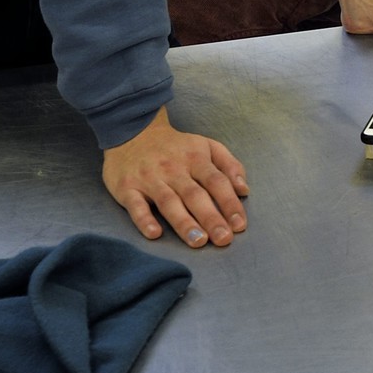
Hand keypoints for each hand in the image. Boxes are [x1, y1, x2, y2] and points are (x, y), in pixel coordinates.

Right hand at [102, 108, 249, 248]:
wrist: (133, 131)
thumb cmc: (176, 147)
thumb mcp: (206, 146)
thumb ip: (229, 165)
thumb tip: (244, 190)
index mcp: (196, 158)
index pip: (216, 181)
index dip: (229, 203)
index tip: (239, 226)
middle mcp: (174, 168)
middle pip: (195, 194)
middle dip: (211, 217)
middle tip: (223, 239)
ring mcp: (150, 178)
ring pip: (168, 202)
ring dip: (184, 222)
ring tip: (199, 241)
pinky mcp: (128, 188)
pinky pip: (136, 205)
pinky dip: (144, 219)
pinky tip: (155, 233)